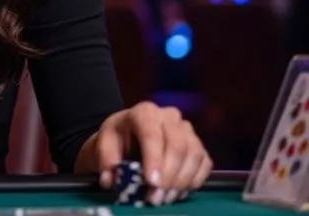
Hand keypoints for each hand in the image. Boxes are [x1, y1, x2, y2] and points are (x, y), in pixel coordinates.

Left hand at [93, 102, 212, 204]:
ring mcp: (186, 128)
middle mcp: (169, 116)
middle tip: (156, 197)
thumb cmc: (118, 139)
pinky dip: (194, 180)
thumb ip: (107, 161)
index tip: (152, 182)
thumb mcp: (105, 145)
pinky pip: (204, 162)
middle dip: (168, 175)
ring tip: (165, 198)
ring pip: (193, 154)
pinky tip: (178, 192)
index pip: (152, 134)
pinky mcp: (197, 144)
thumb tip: (109, 181)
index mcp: (144, 112)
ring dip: (181, 181)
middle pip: (177, 145)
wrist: (129, 136)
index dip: (154, 159)